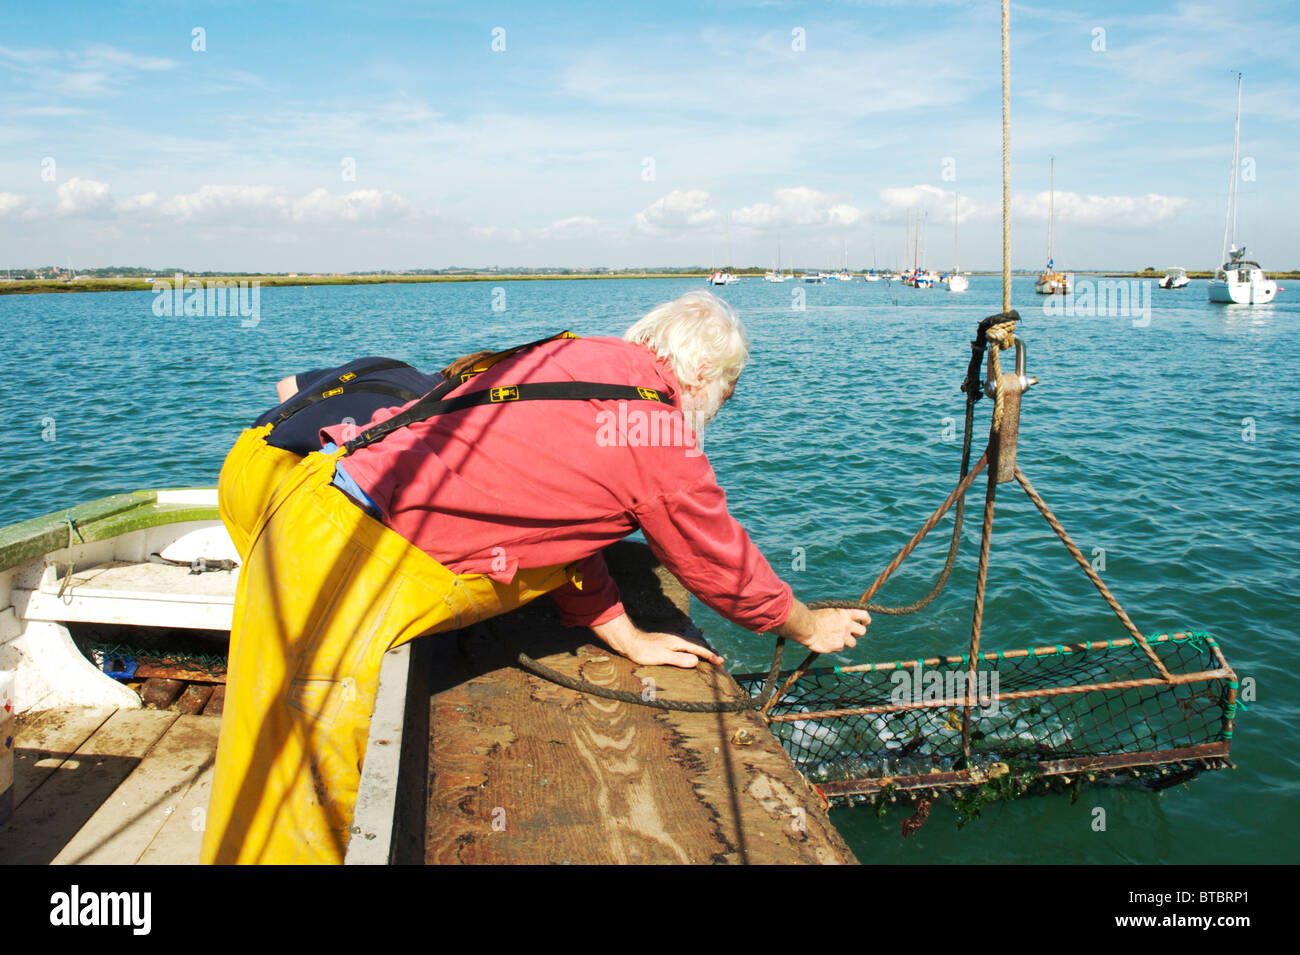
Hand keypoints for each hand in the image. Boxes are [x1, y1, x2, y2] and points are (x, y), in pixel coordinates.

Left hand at [590, 613, 723, 668]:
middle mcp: (677, 639)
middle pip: (697, 645)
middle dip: (708, 652)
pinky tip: (688, 654)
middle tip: (718, 659)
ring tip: (707, 657)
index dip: (710, 656)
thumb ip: (680, 659)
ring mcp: (671, 641)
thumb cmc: (645, 651)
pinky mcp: (665, 643)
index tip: (720, 661)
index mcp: (679, 642)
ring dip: (700, 651)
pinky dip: (691, 651)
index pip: (699, 649)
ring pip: (690, 645)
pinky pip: (684, 647)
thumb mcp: (664, 656)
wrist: (630, 642)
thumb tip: (696, 661)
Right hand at [776, 600, 870, 654]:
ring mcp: (843, 636)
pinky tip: (827, 642)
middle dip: (858, 633)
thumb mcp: (828, 610)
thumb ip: (839, 614)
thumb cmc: (813, 617)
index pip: (864, 614)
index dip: (866, 619)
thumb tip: (844, 617)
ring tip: (834, 639)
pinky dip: (835, 646)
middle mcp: (847, 624)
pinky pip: (840, 648)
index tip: (864, 623)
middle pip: (862, 631)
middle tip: (851, 634)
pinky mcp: (838, 646)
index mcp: (845, 613)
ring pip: (852, 643)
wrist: (806, 627)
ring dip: (846, 642)